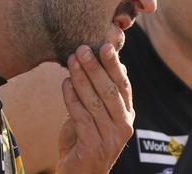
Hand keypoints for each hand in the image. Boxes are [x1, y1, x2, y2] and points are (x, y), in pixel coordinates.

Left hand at [55, 44, 134, 173]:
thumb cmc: (86, 140)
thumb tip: (111, 62)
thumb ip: (102, 93)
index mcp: (127, 115)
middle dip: (95, 67)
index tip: (105, 45)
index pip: (123, 85)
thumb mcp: (97, 114)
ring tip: (71, 60)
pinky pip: (81, 116)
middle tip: (82, 48)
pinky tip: (64, 83)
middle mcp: (124, 126)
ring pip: (95, 101)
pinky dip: (71, 98)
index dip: (114, 65)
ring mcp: (110, 138)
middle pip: (110, 91)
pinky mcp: (94, 146)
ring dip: (81, 78)